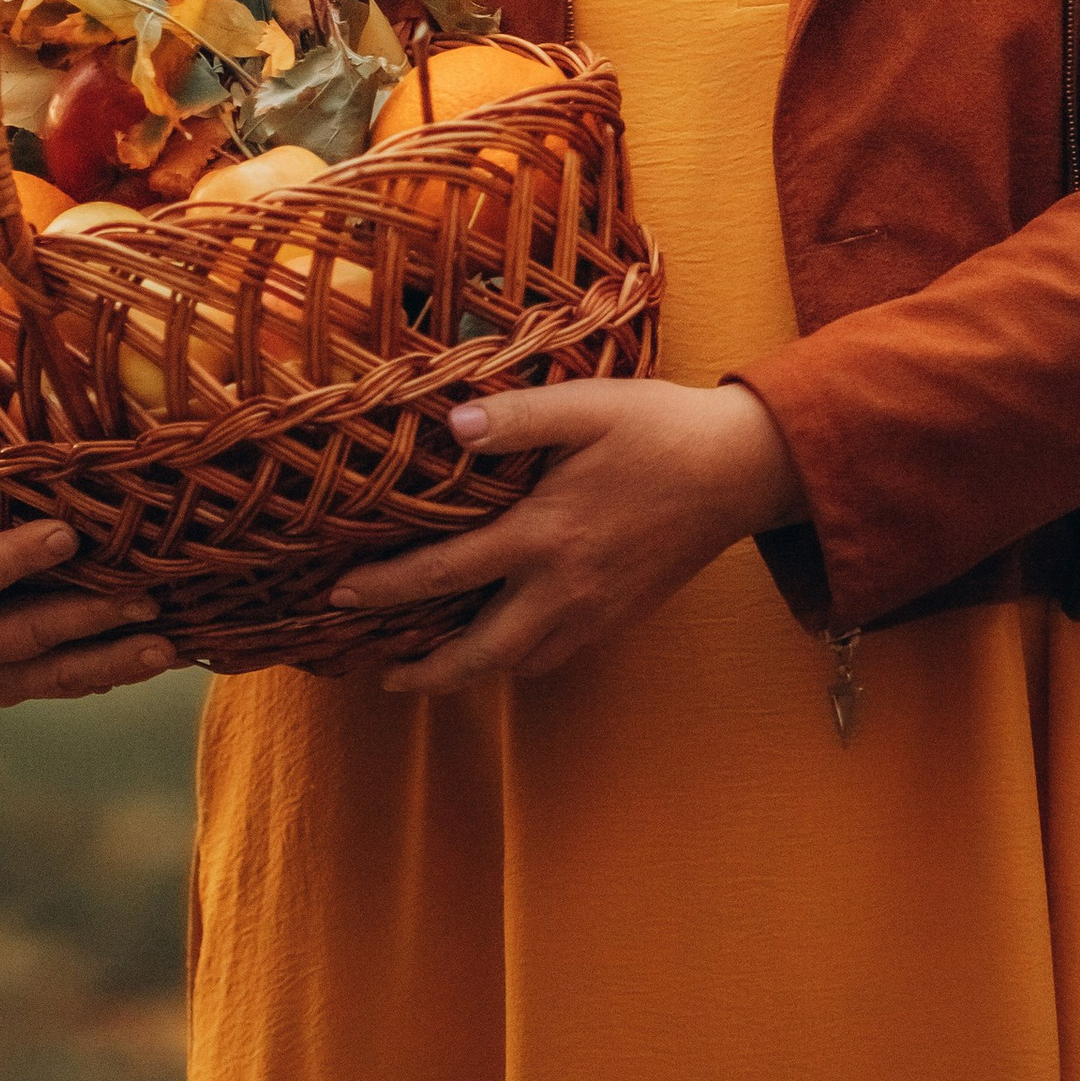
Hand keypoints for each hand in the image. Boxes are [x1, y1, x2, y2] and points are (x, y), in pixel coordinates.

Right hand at [0, 460, 178, 707]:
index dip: (18, 558)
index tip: (68, 535)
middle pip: (29, 635)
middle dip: (88, 617)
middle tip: (145, 597)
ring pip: (58, 675)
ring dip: (115, 662)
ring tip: (167, 647)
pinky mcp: (17, 687)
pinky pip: (70, 683)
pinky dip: (116, 671)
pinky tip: (161, 656)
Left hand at [328, 379, 803, 694]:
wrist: (738, 469)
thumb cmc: (658, 429)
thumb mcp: (586, 406)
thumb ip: (518, 416)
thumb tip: (452, 425)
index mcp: (546, 535)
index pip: (448, 573)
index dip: (388, 588)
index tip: (341, 596)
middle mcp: (565, 588)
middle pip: (479, 654)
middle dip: (424, 673)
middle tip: (380, 674)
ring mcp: (596, 611)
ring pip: (519, 666)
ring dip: (470, 673)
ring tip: (432, 667)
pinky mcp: (620, 616)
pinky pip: (557, 658)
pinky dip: (519, 662)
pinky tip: (505, 643)